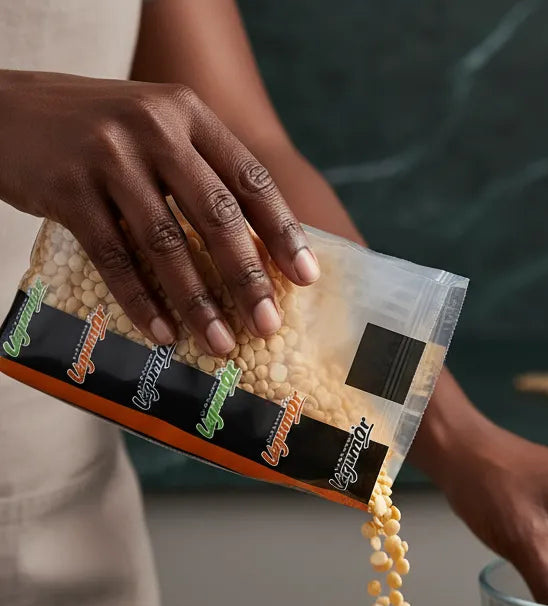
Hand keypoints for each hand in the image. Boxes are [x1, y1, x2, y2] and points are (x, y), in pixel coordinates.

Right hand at [0, 70, 319, 354]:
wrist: (4, 110)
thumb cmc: (99, 132)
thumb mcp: (156, 130)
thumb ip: (203, 173)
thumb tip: (262, 253)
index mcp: (187, 113)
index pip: (249, 177)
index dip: (282, 231)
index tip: (305, 278)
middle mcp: (153, 127)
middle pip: (215, 214)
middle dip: (246, 277)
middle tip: (267, 325)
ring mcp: (107, 155)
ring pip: (166, 241)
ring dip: (197, 301)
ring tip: (220, 342)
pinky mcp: (66, 187)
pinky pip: (113, 256)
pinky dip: (141, 299)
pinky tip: (163, 332)